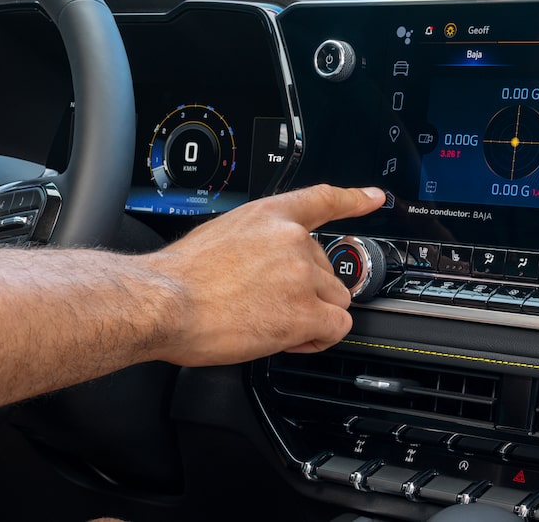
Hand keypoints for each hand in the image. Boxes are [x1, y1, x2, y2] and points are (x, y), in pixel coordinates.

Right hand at [144, 184, 384, 366]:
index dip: (354, 200)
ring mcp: (301, 275)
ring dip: (312, 316)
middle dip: (308, 292)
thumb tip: (265, 268)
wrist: (163, 302)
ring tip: (272, 323)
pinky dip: (318, 339)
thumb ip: (255, 244)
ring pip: (335, 301)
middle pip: (329, 270)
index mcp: (269, 217)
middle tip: (269, 306)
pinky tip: (291, 339)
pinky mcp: (304, 312)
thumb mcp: (220, 236)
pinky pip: (336, 329)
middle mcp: (292, 240)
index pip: (322, 200)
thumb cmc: (178, 278)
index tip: (374, 199)